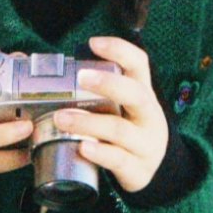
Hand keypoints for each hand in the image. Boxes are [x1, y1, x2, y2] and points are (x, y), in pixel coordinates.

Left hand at [53, 36, 168, 194]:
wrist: (154, 169)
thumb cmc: (128, 130)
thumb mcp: (123, 107)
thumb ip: (100, 92)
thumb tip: (58, 70)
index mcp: (143, 94)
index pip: (139, 64)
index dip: (119, 50)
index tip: (94, 43)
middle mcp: (149, 116)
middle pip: (136, 94)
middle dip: (109, 83)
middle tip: (80, 76)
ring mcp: (146, 144)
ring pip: (119, 130)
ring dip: (88, 122)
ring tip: (61, 118)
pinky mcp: (137, 169)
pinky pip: (118, 160)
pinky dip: (99, 153)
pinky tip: (81, 147)